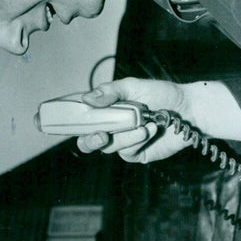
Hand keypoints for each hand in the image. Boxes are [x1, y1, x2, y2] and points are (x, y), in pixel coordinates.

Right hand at [76, 77, 192, 162]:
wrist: (189, 111)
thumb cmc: (163, 94)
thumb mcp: (134, 86)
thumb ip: (110, 92)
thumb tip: (86, 99)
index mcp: (105, 108)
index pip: (79, 115)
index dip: (65, 119)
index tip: (51, 119)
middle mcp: (110, 126)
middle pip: (85, 138)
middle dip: (89, 138)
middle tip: (101, 134)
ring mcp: (122, 141)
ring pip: (107, 146)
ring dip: (125, 135)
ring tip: (146, 123)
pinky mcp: (135, 153)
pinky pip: (125, 152)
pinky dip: (136, 141)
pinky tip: (150, 131)